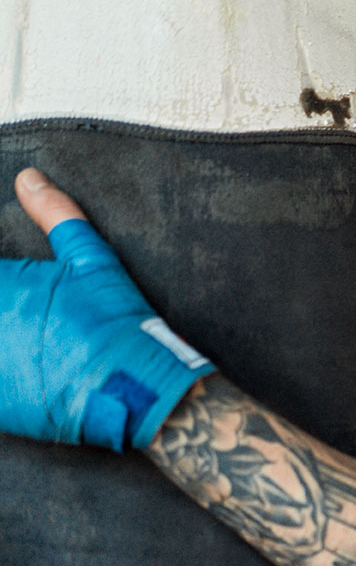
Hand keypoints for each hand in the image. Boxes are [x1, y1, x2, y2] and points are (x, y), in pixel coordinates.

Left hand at [0, 168, 213, 451]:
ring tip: (28, 341)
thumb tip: (29, 179)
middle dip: (4, 307)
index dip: (3, 280)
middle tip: (30, 314)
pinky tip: (25, 367)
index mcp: (0, 284)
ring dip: (3, 335)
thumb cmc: (113, 322)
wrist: (132, 387)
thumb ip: (56, 214)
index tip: (15, 288)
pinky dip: (5, 371)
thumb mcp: (92, 261)